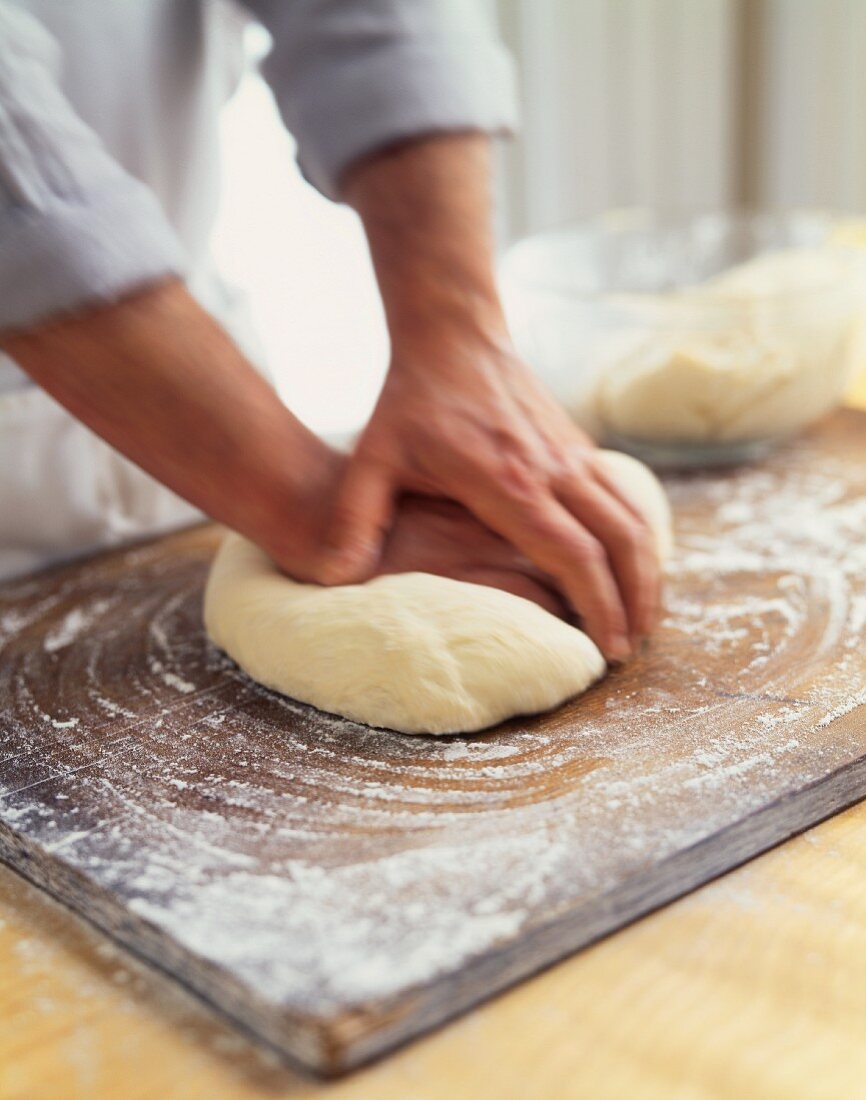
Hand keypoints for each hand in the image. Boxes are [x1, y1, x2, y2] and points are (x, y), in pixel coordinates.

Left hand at [339, 133, 660, 661]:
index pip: (574, 554)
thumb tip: (331, 575)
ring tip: (644, 615)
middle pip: (622, 541)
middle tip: (633, 646)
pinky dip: (638, 536)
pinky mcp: (578, 444)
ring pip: (634, 518)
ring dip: (648, 569)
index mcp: (509, 482)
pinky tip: (633, 564)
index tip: (608, 647)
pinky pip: (625, 497)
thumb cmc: (410, 400)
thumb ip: (354, 518)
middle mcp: (553, 468)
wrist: (452, 333)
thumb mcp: (372, 459)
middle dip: (636, 598)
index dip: (598, 605)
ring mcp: (572, 453)